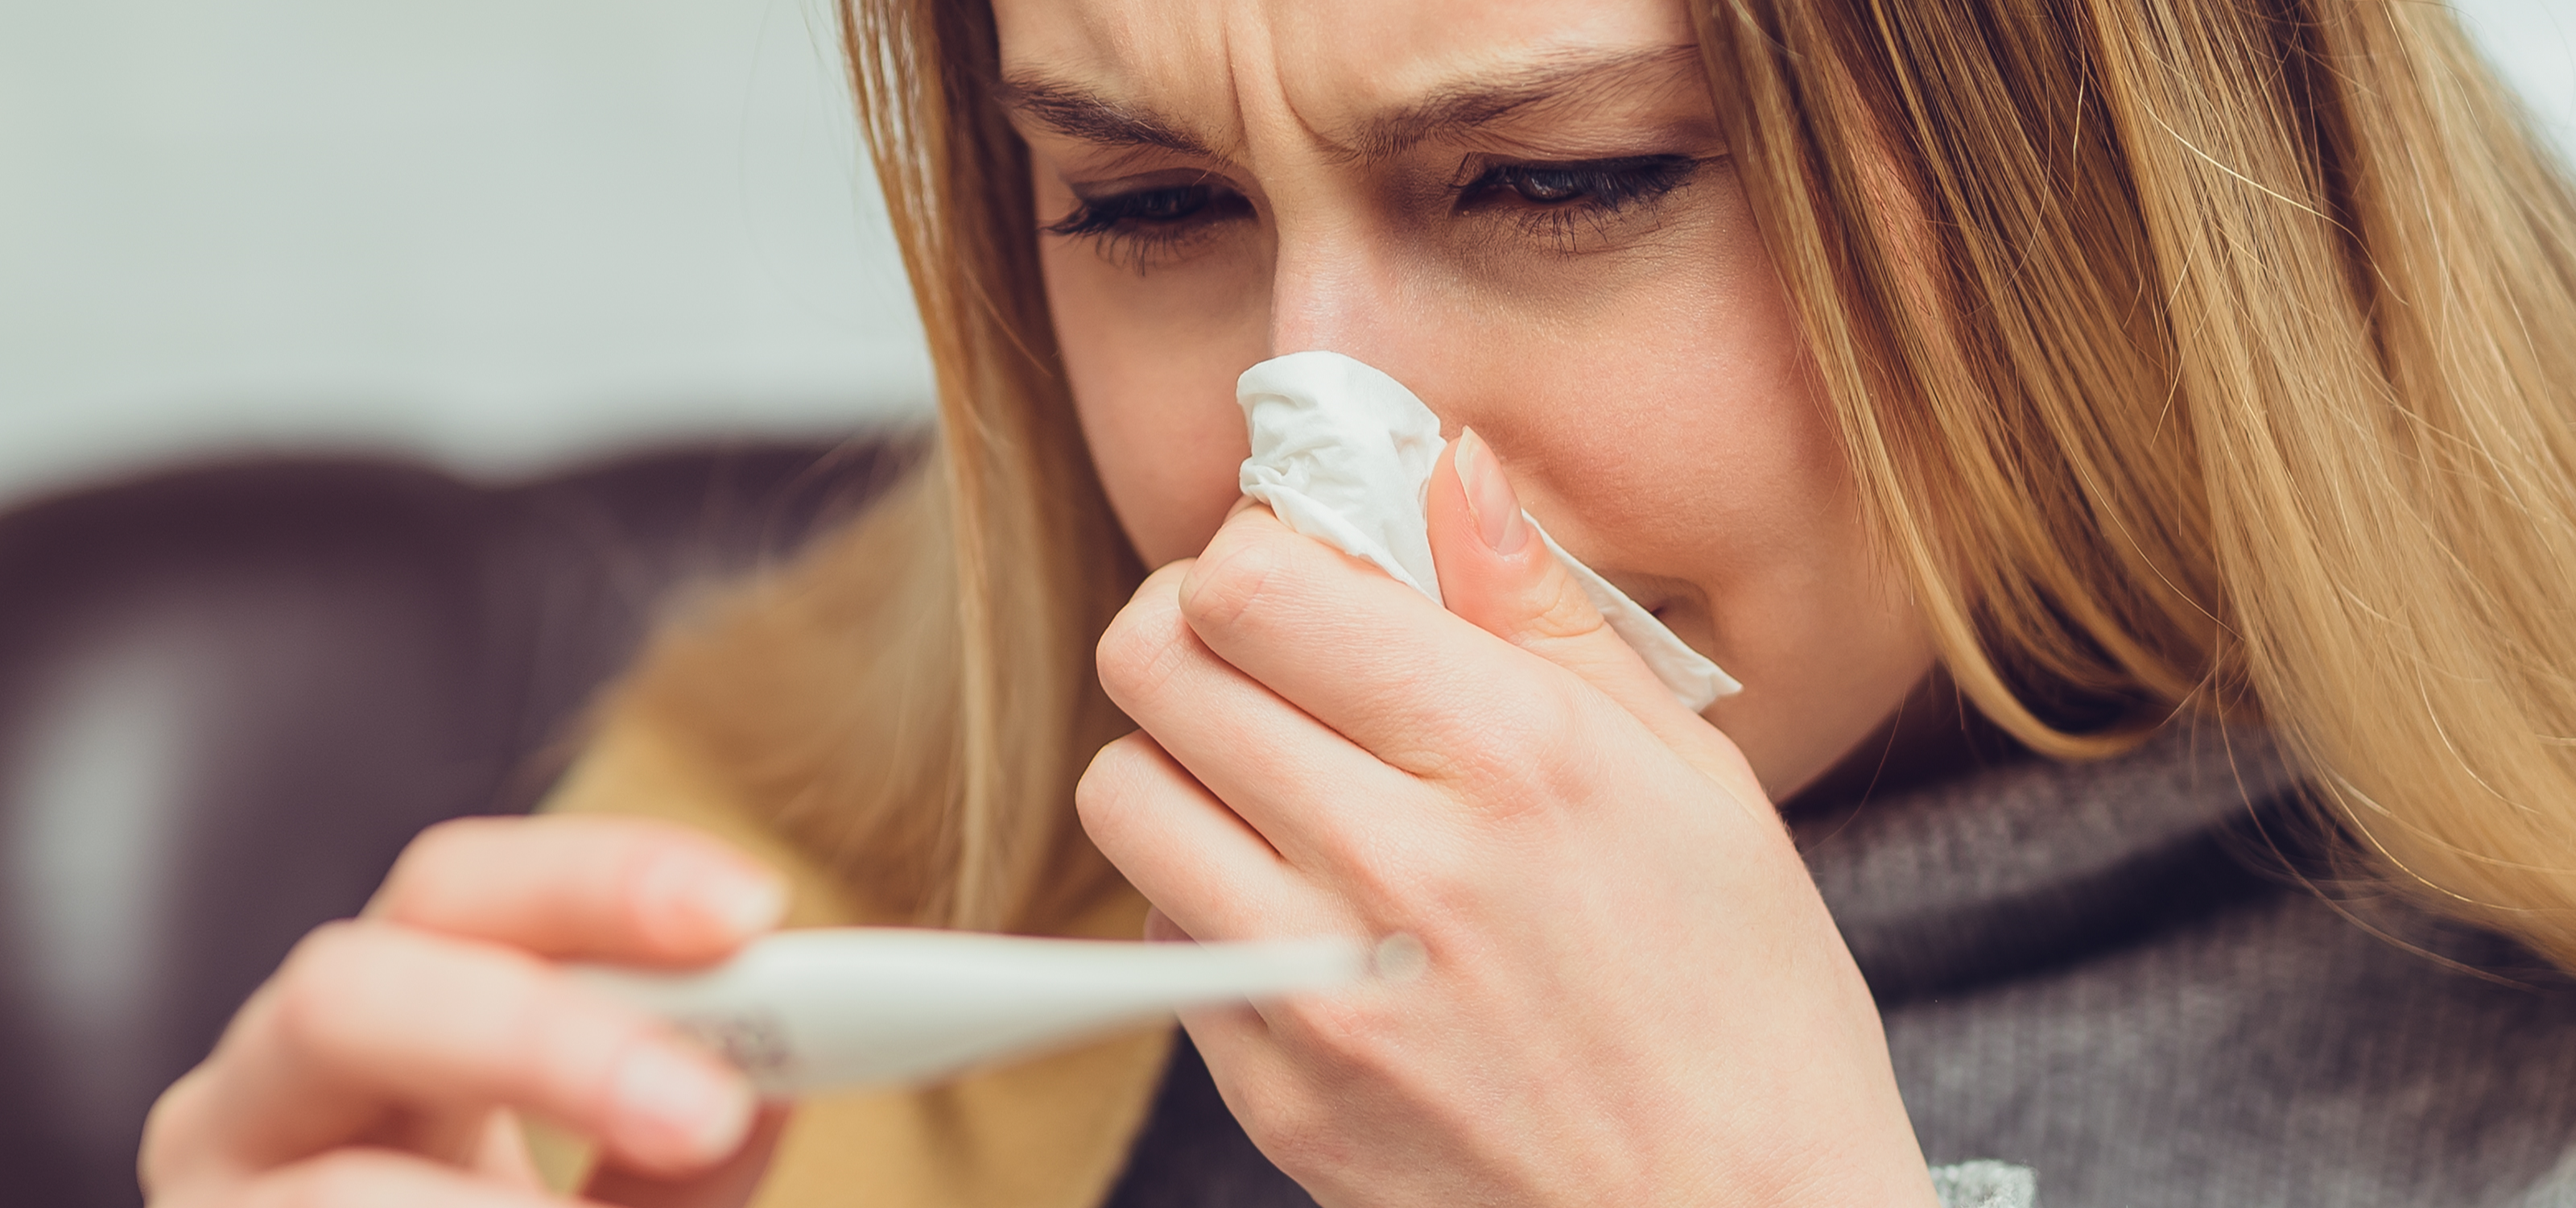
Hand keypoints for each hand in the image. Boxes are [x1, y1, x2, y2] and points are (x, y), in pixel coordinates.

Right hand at [140, 815, 790, 1207]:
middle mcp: (263, 1091)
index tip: (753, 910)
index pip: (468, 893)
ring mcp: (215, 1197)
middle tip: (706, 1112)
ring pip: (335, 1193)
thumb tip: (773, 1085)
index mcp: (384, 1018)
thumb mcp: (618, 1190)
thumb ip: (679, 1141)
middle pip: (351, 991)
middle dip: (538, 1039)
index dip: (601, 883)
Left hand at [1080, 430, 1935, 1205]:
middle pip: (1155, 665)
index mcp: (1511, 756)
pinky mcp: (1276, 1092)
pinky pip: (1159, 938)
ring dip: (1181, 759)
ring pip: (1124, 793)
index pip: (1253, 584)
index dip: (1253, 548)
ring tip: (1274, 779)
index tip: (1298, 568)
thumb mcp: (1691, 773)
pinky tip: (1309, 906)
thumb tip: (1442, 469)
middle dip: (1193, 626)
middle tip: (1261, 651)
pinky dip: (1207, 898)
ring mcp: (1321, 990)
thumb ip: (1543, 610)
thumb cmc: (1742, 996)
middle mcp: (1398, 864)